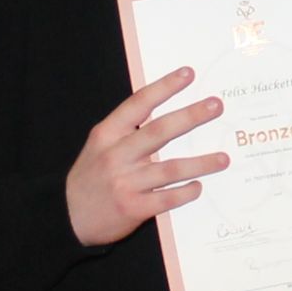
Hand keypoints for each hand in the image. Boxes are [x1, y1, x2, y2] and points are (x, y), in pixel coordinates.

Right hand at [64, 67, 228, 246]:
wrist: (67, 216)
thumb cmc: (90, 177)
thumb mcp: (100, 146)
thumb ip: (127, 130)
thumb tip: (165, 113)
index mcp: (107, 134)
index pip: (139, 104)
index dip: (164, 87)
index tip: (188, 74)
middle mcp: (116, 155)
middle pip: (160, 131)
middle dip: (191, 117)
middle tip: (216, 105)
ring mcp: (125, 183)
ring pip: (171, 169)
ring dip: (201, 163)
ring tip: (223, 158)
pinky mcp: (133, 208)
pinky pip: (167, 199)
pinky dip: (186, 192)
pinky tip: (199, 186)